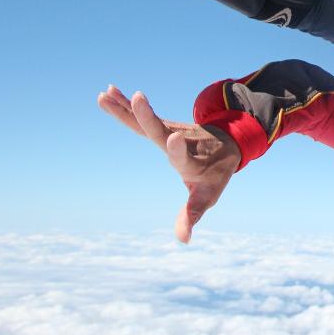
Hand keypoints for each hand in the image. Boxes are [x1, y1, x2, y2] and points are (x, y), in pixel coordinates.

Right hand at [98, 84, 241, 242]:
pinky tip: (108, 94)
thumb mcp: (206, 197)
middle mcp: (182, 143)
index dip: (178, 151)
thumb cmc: (215, 175)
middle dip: (149, 116)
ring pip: (148, 121)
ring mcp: (171, 131)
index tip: (173, 138)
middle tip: (138, 97)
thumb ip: (191, 215)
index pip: (184, 158)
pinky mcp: (164, 125)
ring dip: (127, 108)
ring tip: (105, 95)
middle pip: (163, 131)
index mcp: (193, 163)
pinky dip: (125, 106)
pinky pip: (142, 117)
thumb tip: (184, 240)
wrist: (228, 144)